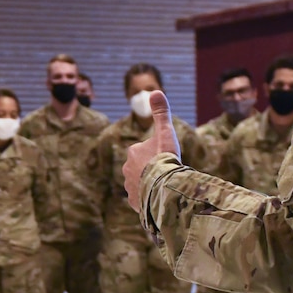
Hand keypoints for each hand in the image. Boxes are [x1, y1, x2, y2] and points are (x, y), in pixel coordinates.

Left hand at [124, 89, 176, 212]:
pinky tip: (158, 198)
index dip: (157, 154)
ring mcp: (129, 187)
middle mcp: (126, 169)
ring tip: (163, 186)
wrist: (163, 186)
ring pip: (141, 183)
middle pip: (142, 168)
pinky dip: (149, 199)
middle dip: (152, 170)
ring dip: (150, 185)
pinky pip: (141, 199)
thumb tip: (156, 90)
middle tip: (166, 172)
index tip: (166, 158)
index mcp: (133, 151)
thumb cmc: (165, 158)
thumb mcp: (165, 132)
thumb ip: (161, 113)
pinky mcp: (134, 202)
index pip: (145, 151)